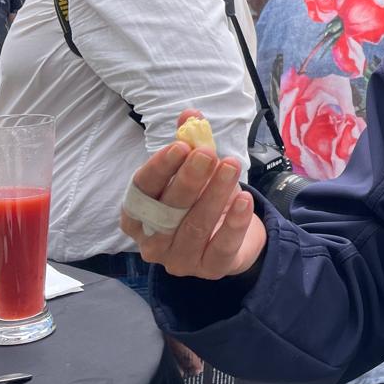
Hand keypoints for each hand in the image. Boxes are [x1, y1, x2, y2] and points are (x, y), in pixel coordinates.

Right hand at [120, 110, 266, 278]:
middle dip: (189, 179)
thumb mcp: (195, 169)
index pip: (141, 190)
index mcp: (138, 214)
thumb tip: (190, 114)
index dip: (159, 168)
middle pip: (167, 209)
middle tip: (208, 153)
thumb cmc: (202, 198)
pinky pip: (221, 247)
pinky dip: (234, 223)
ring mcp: (178, 260)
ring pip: (195, 226)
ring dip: (215, 193)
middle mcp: (151, 241)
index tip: (180, 147)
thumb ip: (189, 143)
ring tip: (232, 166)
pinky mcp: (208, 270)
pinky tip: (245, 199)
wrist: (232, 233)